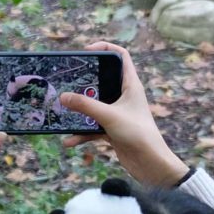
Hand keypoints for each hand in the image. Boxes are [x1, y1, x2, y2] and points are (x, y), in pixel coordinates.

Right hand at [59, 41, 187, 185]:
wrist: (151, 165)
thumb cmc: (138, 134)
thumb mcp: (109, 116)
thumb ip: (85, 105)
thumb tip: (62, 96)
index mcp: (130, 85)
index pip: (120, 56)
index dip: (104, 48)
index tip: (85, 52)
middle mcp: (124, 96)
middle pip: (101, 79)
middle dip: (83, 81)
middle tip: (66, 81)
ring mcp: (117, 112)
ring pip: (93, 104)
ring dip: (79, 109)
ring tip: (62, 111)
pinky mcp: (112, 128)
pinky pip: (91, 125)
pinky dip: (81, 132)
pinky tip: (69, 141)